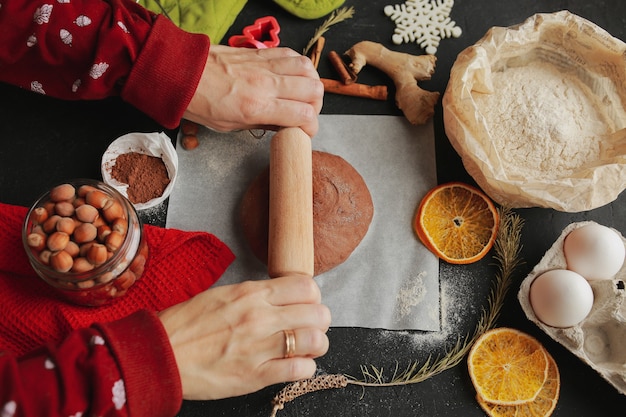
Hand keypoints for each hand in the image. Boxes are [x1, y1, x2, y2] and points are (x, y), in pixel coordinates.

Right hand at [158, 276, 330, 399]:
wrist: (159, 355)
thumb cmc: (186, 325)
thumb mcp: (222, 295)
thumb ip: (255, 295)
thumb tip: (281, 296)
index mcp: (251, 293)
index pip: (306, 286)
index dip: (313, 296)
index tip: (307, 304)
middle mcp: (260, 317)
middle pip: (318, 313)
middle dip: (319, 321)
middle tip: (309, 327)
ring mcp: (259, 347)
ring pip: (316, 341)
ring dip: (316, 345)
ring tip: (306, 348)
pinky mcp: (256, 376)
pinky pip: (300, 370)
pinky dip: (305, 368)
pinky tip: (295, 366)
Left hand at [183, 45, 323, 137]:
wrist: (180, 74)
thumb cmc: (201, 103)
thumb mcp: (231, 126)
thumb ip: (262, 123)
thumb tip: (283, 124)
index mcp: (257, 107)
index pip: (304, 115)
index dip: (312, 127)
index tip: (306, 131)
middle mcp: (265, 84)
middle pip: (313, 90)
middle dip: (316, 106)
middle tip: (306, 113)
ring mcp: (264, 66)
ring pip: (307, 68)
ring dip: (311, 83)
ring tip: (303, 93)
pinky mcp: (259, 53)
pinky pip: (291, 54)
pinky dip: (299, 65)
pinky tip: (292, 75)